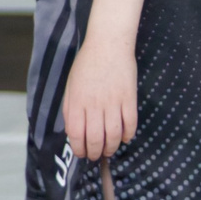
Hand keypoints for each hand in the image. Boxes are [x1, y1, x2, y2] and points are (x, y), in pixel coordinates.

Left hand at [60, 36, 137, 160]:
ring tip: (109, 150)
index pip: (76, 134)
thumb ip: (70, 108)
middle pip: (95, 139)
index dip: (79, 148)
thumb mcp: (70, 85)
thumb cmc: (87, 64)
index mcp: (76, 101)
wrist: (108, 44)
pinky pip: (130, 124)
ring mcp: (113, 102)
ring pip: (113, 135)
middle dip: (95, 153)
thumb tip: (73, 131)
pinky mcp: (129, 98)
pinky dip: (128, 135)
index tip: (81, 153)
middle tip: (96, 155)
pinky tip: (125, 137)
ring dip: (111, 147)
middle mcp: (94, 104)